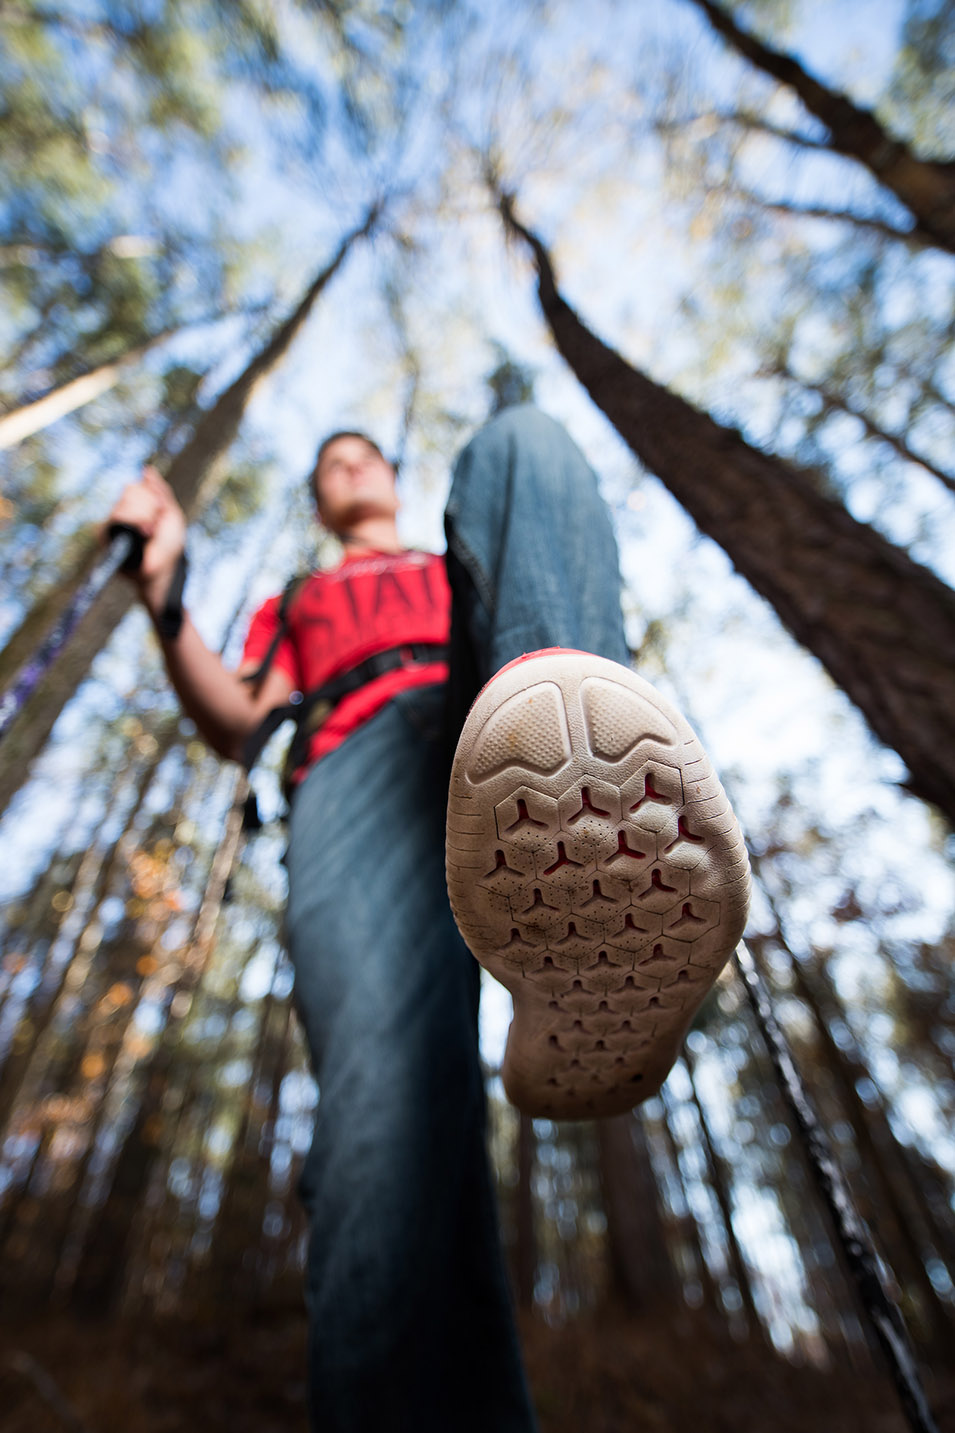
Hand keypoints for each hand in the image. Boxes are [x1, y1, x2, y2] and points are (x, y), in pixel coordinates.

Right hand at [105, 465, 186, 614]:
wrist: (163, 568)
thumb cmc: (168, 545)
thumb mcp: (171, 513)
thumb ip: (160, 491)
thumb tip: (146, 470)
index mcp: (135, 506)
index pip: (133, 488)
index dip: (150, 498)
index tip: (160, 512)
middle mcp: (121, 512)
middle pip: (128, 491)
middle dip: (148, 508)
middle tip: (154, 527)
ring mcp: (112, 523)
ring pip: (123, 503)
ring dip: (144, 517)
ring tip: (149, 533)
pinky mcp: (105, 535)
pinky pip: (115, 517)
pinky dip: (136, 523)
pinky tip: (143, 535)